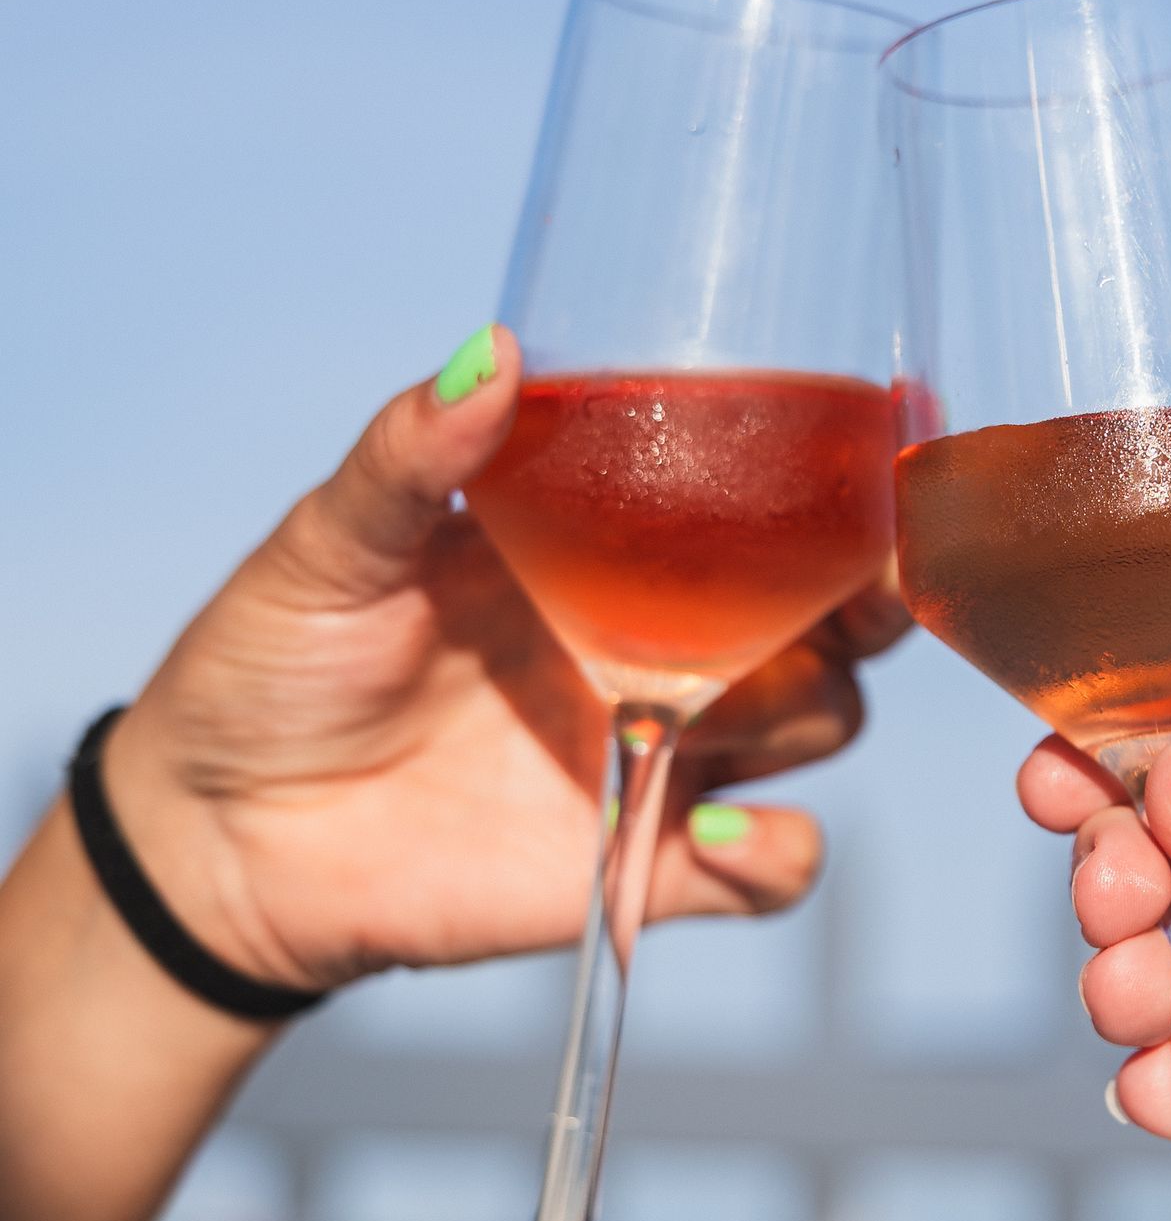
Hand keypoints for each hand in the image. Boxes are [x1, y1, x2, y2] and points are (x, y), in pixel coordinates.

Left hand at [103, 330, 906, 993]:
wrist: (219, 837)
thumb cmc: (270, 664)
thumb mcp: (331, 543)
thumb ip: (412, 457)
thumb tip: (490, 351)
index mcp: (610, 544)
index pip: (768, 495)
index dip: (852, 470)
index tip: (902, 429)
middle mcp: (660, 641)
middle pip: (836, 609)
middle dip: (880, 589)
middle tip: (870, 580)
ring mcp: (661, 751)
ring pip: (822, 719)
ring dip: (815, 704)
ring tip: (729, 701)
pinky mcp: (641, 862)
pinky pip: (764, 869)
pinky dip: (770, 855)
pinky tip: (710, 830)